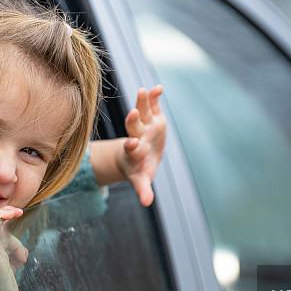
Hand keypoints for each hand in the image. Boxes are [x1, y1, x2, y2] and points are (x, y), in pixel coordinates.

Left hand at [120, 85, 165, 205]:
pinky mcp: (152, 117)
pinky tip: (158, 88)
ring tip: (143, 90)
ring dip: (142, 102)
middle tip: (131, 113)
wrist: (138, 155)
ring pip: (141, 112)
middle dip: (133, 120)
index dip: (132, 146)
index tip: (132, 144)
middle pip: (133, 127)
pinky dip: (154, 97)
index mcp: (135, 152)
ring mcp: (144, 125)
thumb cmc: (139, 169)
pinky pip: (152, 105)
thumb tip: (146, 203)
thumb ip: (143, 189)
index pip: (132, 149)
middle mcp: (137, 136)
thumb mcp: (141, 179)